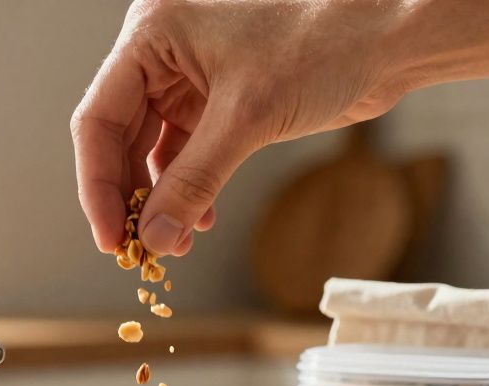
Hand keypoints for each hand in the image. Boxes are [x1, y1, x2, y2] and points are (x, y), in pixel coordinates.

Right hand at [72, 0, 414, 255]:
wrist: (390, 36)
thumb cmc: (325, 43)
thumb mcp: (247, 118)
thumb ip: (193, 182)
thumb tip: (153, 240)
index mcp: (153, 31)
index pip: (99, 117)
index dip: (98, 185)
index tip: (109, 237)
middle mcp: (164, 49)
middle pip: (118, 135)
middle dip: (130, 196)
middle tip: (137, 250)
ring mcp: (191, 74)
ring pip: (151, 148)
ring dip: (161, 199)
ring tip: (174, 244)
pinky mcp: (220, 96)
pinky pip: (186, 151)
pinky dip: (189, 187)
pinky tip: (199, 221)